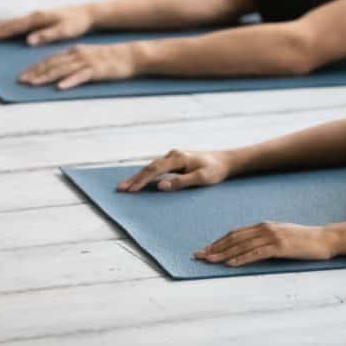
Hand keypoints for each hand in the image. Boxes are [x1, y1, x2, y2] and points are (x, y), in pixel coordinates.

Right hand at [0, 6, 94, 45]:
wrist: (87, 14)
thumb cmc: (77, 24)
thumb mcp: (64, 31)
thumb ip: (47, 35)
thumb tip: (29, 41)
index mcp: (38, 18)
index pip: (14, 27)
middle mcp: (35, 15)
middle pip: (10, 23)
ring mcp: (36, 15)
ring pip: (13, 22)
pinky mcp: (39, 18)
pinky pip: (19, 23)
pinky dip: (9, 26)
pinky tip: (5, 30)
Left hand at [18, 42, 140, 89]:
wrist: (131, 55)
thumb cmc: (111, 59)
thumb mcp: (89, 56)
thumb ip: (75, 62)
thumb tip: (60, 72)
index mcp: (75, 51)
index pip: (50, 60)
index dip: (35, 67)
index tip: (21, 75)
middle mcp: (78, 55)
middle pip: (52, 64)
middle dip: (35, 73)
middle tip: (20, 81)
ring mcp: (87, 62)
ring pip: (62, 70)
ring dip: (46, 77)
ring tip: (33, 84)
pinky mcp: (96, 71)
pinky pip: (80, 77)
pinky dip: (69, 82)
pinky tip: (60, 88)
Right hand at [117, 149, 233, 191]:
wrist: (225, 161)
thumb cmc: (215, 171)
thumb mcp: (201, 179)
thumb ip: (181, 182)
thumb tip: (160, 186)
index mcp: (178, 158)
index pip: (155, 170)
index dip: (141, 180)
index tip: (130, 190)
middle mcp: (173, 155)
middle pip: (149, 167)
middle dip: (134, 178)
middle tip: (120, 189)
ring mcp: (173, 157)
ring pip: (151, 167)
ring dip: (138, 177)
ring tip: (125, 187)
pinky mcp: (175, 161)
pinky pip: (157, 168)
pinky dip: (146, 175)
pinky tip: (139, 181)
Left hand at [195, 222, 337, 266]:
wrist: (324, 238)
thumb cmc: (303, 239)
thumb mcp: (282, 234)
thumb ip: (266, 237)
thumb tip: (249, 245)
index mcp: (264, 226)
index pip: (236, 233)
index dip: (219, 241)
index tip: (206, 249)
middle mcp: (265, 229)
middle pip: (234, 238)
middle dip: (215, 247)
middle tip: (199, 255)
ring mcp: (272, 237)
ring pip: (242, 246)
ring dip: (223, 254)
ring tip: (209, 260)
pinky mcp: (280, 247)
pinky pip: (256, 253)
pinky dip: (241, 258)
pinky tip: (230, 263)